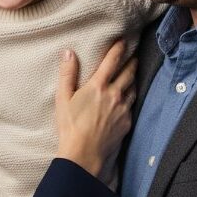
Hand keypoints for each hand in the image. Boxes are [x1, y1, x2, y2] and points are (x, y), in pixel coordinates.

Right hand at [54, 40, 135, 180]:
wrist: (84, 154)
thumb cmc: (70, 127)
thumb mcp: (63, 98)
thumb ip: (67, 74)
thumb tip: (69, 53)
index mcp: (98, 86)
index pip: (112, 61)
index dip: (119, 48)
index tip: (123, 41)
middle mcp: (115, 94)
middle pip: (129, 72)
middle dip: (132, 61)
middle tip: (133, 55)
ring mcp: (123, 109)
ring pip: (133, 88)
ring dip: (134, 79)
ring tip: (133, 74)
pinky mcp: (127, 122)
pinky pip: (132, 105)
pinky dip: (131, 98)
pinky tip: (128, 98)